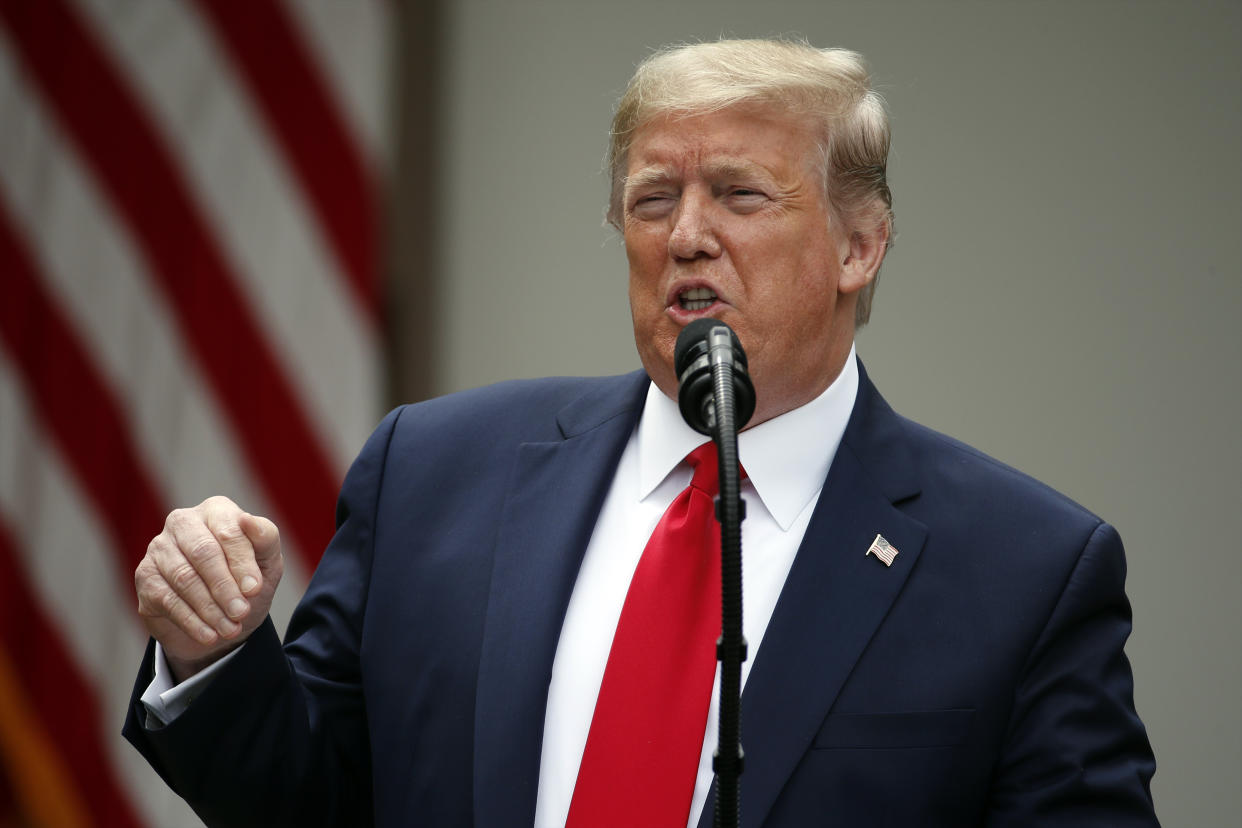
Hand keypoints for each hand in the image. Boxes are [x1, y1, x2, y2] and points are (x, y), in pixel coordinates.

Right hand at [135, 496, 283, 681]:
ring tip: (230, 629)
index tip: (254, 590)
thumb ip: (266, 538)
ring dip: (210, 608)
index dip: (242, 562)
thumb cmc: (246, 579)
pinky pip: (167, 600)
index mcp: (216, 510)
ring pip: (184, 578)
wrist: (223, 615)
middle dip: (225, 587)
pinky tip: (209, 635)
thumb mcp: (267, 561)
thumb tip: (250, 521)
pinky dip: (191, 621)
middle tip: (241, 613)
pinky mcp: (145, 576)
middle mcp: (183, 522)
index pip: (228, 531)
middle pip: (203, 553)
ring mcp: (159, 548)